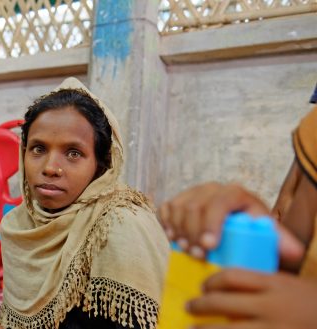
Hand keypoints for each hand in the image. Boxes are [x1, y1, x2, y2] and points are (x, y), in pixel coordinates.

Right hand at [158, 182, 303, 262]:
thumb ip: (280, 239)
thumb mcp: (266, 231)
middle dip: (194, 233)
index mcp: (234, 193)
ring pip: (178, 208)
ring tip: (185, 249)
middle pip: (195, 207)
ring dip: (178, 231)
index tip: (210, 246)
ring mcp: (192, 192)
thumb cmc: (249, 227)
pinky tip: (171, 237)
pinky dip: (165, 223)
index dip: (211, 223)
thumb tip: (294, 252)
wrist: (235, 220)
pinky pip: (165, 208)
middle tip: (197, 255)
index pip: (219, 203)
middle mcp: (211, 188)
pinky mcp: (178, 200)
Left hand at [187, 269, 316, 328]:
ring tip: (192, 328)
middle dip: (199, 305)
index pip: (231, 277)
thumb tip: (226, 289)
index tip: (203, 287)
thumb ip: (263, 286)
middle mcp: (272, 307)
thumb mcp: (291, 287)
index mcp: (276, 285)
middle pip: (221, 302)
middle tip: (189, 306)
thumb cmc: (313, 304)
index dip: (211, 282)